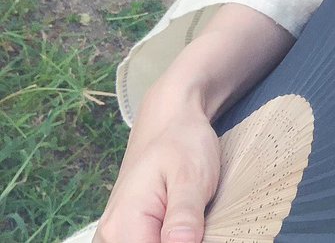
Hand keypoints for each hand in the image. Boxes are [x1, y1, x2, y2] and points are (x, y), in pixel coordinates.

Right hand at [91, 88, 219, 242]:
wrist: (170, 125)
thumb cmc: (182, 144)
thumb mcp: (190, 176)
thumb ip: (184, 215)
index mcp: (124, 226)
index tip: (201, 233)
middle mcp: (110, 236)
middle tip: (200, 222)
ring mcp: (116, 236)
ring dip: (176, 241)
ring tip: (191, 219)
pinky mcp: (127, 234)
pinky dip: (168, 239)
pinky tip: (183, 224)